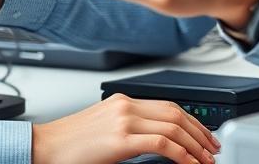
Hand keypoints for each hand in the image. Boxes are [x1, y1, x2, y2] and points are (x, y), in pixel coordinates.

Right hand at [32, 94, 219, 163]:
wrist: (46, 147)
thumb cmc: (70, 144)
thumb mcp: (105, 129)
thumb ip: (129, 129)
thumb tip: (157, 144)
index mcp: (122, 101)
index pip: (168, 106)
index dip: (191, 121)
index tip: (203, 136)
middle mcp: (126, 105)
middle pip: (176, 113)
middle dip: (200, 132)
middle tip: (212, 149)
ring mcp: (125, 120)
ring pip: (174, 126)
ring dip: (195, 145)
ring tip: (206, 159)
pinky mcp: (122, 138)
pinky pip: (163, 144)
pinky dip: (182, 154)